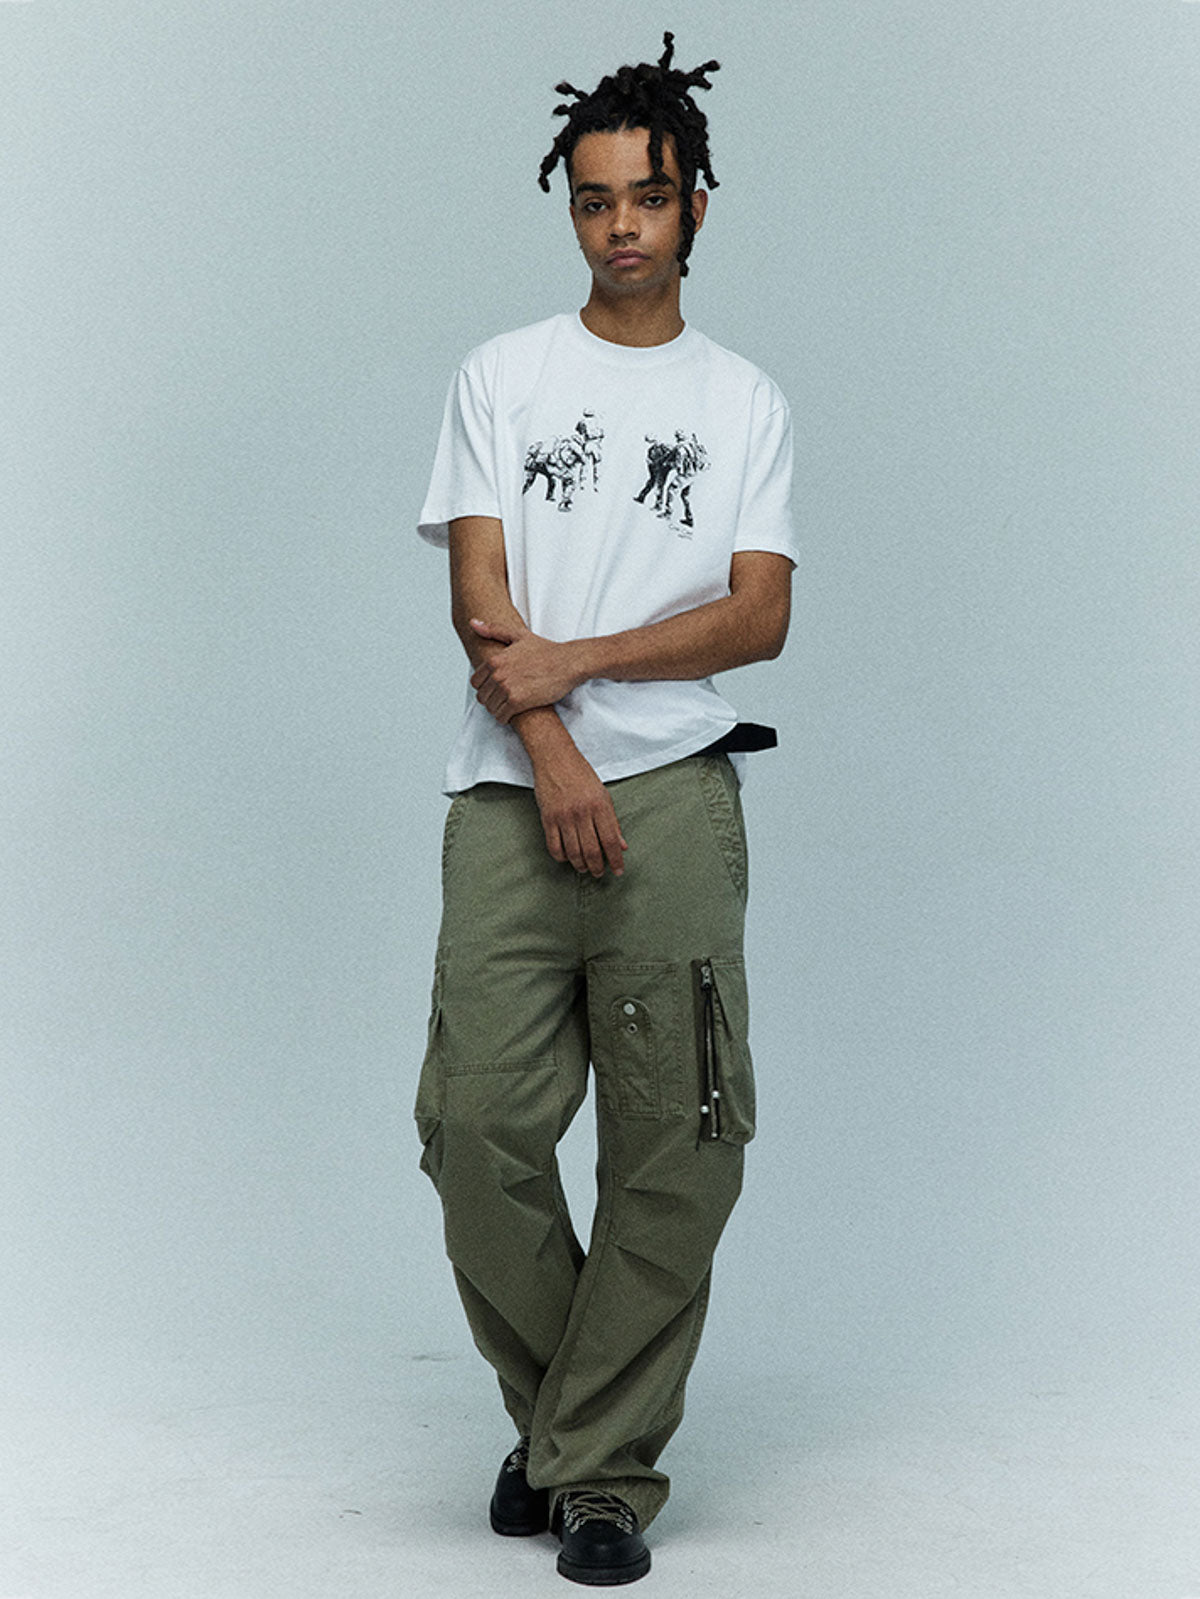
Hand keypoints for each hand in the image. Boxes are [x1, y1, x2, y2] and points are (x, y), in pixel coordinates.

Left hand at [469, 620, 581, 722]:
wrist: (568, 663)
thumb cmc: (546, 650)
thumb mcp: (518, 635)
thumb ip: (493, 630)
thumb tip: (473, 622)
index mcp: (494, 660)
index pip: (476, 682)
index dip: (486, 687)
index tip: (497, 688)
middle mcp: (497, 674)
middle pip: (482, 697)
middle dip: (492, 699)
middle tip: (505, 698)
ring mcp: (507, 688)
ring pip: (491, 708)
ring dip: (499, 709)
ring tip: (510, 705)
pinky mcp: (518, 702)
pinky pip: (501, 716)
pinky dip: (505, 717)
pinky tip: (514, 713)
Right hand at [531, 744, 627, 877]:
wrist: (555, 758)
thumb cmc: (581, 774)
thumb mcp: (603, 795)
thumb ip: (613, 821)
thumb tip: (622, 845)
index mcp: (600, 806)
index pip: (611, 841)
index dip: (616, 860)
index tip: (618, 871)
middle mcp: (582, 813)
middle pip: (592, 851)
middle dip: (597, 867)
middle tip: (599, 873)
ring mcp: (564, 816)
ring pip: (574, 852)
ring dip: (580, 865)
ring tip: (584, 868)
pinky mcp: (548, 818)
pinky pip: (554, 847)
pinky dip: (562, 857)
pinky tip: (567, 857)